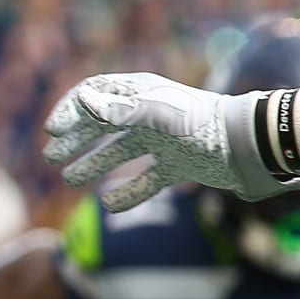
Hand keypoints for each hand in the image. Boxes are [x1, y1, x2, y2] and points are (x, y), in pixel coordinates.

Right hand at [43, 72, 299, 212]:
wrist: (247, 148)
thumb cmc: (201, 125)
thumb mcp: (157, 115)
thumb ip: (120, 110)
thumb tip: (83, 99)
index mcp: (142, 95)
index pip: (96, 95)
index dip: (72, 111)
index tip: (53, 132)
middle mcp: (151, 115)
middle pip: (104, 125)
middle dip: (76, 140)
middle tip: (52, 159)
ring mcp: (165, 141)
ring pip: (122, 153)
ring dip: (95, 164)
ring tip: (71, 180)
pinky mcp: (180, 165)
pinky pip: (148, 180)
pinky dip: (130, 192)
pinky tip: (112, 204)